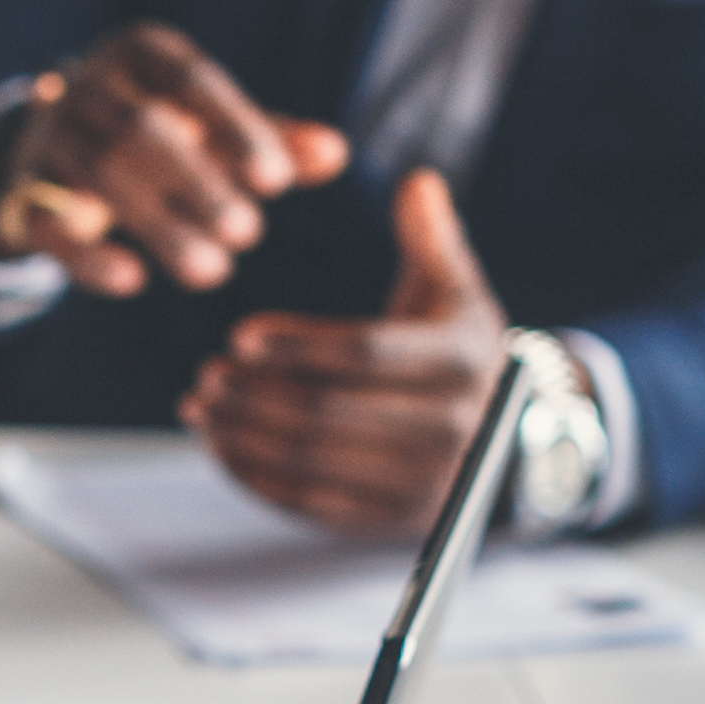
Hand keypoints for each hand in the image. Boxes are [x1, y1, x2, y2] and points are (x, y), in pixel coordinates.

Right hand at [0, 24, 348, 298]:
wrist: (50, 144)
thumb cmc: (159, 127)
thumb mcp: (212, 124)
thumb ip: (271, 139)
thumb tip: (338, 154)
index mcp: (142, 52)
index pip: (191, 79)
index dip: (236, 128)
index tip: (279, 182)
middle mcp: (89, 84)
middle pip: (143, 129)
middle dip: (199, 184)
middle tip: (250, 235)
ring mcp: (50, 136)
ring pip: (99, 176)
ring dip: (159, 226)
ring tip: (214, 271)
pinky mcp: (25, 191)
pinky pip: (48, 223)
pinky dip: (87, 255)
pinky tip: (133, 280)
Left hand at [180, 168, 513, 536]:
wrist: (503, 436)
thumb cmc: (456, 346)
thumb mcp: (455, 288)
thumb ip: (431, 235)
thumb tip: (418, 181)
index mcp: (461, 359)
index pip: (364, 353)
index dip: (296, 345)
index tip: (238, 334)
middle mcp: (452, 427)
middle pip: (328, 413)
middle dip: (255, 393)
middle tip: (208, 373)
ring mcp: (423, 483)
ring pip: (311, 461)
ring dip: (243, 435)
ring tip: (201, 404)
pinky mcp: (393, 522)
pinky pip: (309, 503)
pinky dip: (255, 476)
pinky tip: (220, 445)